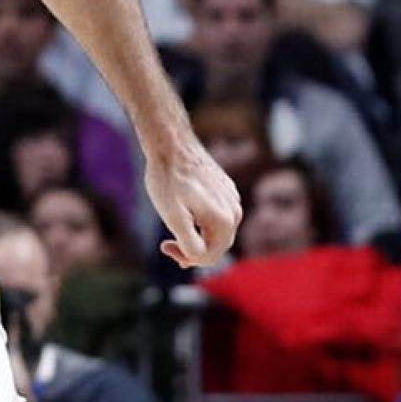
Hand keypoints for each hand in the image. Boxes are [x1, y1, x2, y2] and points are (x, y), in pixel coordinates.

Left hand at [146, 135, 241, 267]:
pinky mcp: (225, 189)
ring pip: (215, 229)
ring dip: (197, 235)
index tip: (165, 246)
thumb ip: (188, 243)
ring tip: (174, 232)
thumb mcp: (172, 216)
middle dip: (193, 249)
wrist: (171, 144)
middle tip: (168, 245)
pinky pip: (215, 214)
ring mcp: (232, 198)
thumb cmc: (168, 179)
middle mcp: (235, 210)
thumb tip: (198, 258)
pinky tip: (184, 213)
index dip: (186, 257)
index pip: (210, 256)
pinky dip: (200, 221)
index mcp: (226, 220)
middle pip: (216, 245)